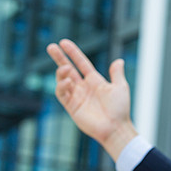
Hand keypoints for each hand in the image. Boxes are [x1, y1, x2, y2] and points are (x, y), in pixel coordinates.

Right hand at [46, 39, 136, 160]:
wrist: (115, 128)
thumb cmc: (120, 109)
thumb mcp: (120, 87)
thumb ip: (116, 73)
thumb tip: (119, 61)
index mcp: (95, 81)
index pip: (81, 63)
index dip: (73, 53)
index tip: (63, 42)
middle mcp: (84, 87)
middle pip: (68, 69)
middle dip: (59, 58)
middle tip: (50, 47)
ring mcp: (77, 97)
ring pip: (63, 80)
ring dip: (61, 72)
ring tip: (64, 68)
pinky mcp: (72, 107)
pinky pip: (62, 94)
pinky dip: (62, 86)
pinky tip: (68, 82)